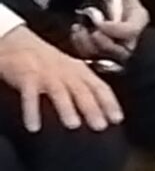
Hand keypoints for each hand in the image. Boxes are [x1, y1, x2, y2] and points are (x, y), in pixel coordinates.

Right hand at [0, 25, 122, 131]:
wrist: (20, 44)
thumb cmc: (48, 62)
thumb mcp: (70, 70)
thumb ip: (84, 86)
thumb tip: (102, 109)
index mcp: (79, 71)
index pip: (99, 86)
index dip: (109, 102)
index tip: (118, 119)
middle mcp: (66, 72)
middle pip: (82, 90)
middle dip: (92, 108)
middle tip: (101, 125)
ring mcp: (47, 74)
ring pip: (59, 91)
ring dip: (67, 107)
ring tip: (73, 124)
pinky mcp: (27, 77)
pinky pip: (30, 95)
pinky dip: (32, 110)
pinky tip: (34, 126)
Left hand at [70, 0, 148, 63]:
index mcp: (138, 18)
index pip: (131, 31)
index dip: (115, 30)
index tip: (99, 23)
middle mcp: (130, 37)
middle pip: (121, 51)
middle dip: (103, 44)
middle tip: (91, 31)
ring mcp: (116, 47)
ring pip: (106, 59)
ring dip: (90, 47)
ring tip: (79, 29)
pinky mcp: (102, 53)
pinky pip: (93, 59)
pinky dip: (82, 49)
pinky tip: (76, 33)